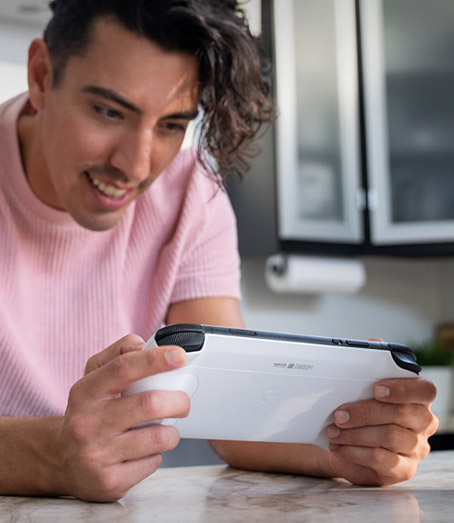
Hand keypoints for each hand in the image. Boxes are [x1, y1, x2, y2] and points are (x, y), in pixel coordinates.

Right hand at [56, 335, 189, 500]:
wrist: (62, 460)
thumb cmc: (88, 412)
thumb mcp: (93, 378)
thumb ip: (118, 354)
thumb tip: (143, 344)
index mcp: (86, 392)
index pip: (123, 368)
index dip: (155, 359)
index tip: (179, 356)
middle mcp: (87, 423)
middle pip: (150, 404)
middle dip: (178, 401)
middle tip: (182, 402)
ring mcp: (97, 455)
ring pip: (158, 437)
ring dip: (170, 431)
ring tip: (161, 429)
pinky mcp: (110, 482)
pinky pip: (153, 462)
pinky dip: (157, 454)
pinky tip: (143, 450)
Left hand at [325, 376, 437, 485]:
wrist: (348, 446)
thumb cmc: (359, 416)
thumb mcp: (363, 398)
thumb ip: (364, 391)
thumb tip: (345, 388)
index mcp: (419, 399)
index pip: (424, 390)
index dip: (402, 389)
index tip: (376, 389)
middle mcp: (424, 423)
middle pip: (402, 413)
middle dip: (365, 413)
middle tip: (339, 415)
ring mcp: (417, 448)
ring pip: (389, 436)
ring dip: (355, 434)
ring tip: (333, 432)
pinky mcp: (405, 469)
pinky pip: (380, 459)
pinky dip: (354, 452)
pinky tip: (338, 447)